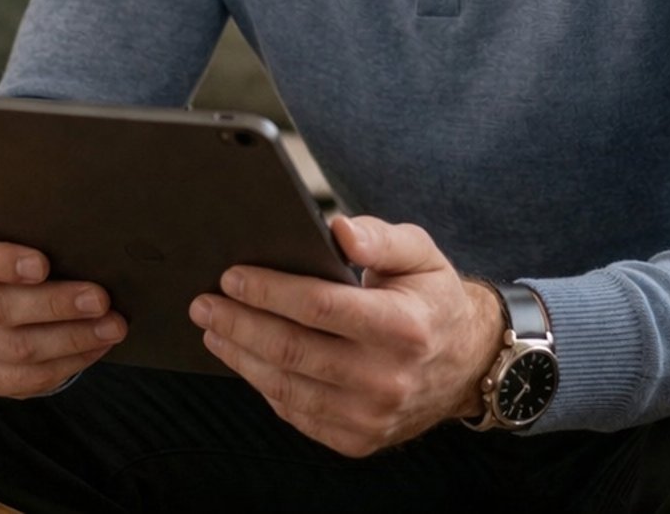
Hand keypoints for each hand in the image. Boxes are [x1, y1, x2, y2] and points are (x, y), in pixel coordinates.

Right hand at [0, 212, 128, 396]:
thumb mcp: (18, 217)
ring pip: (13, 349)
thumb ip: (34, 217)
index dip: (0, 263)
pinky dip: (66, 364)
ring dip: (70, 339)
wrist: (4, 273)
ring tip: (112, 326)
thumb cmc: (22, 236)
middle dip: (54, 305)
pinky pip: (22, 380)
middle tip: (100, 299)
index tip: (42, 265)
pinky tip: (96, 347)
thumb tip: (78, 222)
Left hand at [188, 214, 505, 457]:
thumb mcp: (420, 253)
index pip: (320, 306)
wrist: (466, 365)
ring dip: (240, 356)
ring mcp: (371, 416)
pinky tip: (246, 359)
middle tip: (204, 302)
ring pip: (286, 386)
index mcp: (404, 326)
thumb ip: (380, 237)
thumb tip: (336, 230)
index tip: (232, 275)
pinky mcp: (357, 440)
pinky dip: (263, 385)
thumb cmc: (432, 299)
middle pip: (292, 349)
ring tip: (214, 329)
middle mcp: (387, 378)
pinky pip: (296, 413)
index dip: (270, 290)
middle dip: (239, 323)